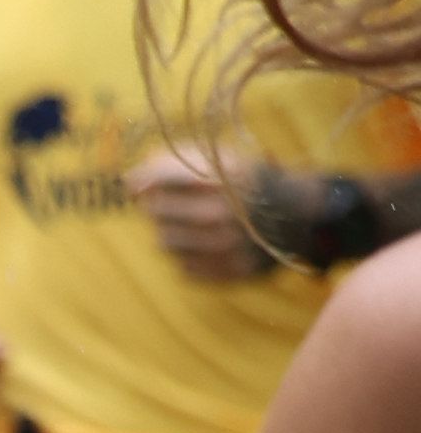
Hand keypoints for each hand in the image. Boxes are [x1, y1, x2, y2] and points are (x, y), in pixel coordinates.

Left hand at [132, 139, 271, 284]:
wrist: (303, 216)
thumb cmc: (252, 183)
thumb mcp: (225, 160)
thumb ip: (179, 161)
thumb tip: (130, 180)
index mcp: (223, 179)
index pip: (164, 177)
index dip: (143, 179)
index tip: (132, 184)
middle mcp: (223, 213)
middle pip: (157, 212)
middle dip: (155, 206)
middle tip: (165, 203)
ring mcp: (226, 246)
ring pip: (165, 242)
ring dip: (169, 232)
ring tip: (190, 223)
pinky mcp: (229, 272)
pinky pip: (183, 267)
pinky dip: (188, 255)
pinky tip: (206, 244)